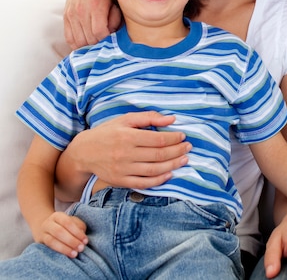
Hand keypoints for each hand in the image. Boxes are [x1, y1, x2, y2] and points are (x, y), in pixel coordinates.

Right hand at [35, 211, 87, 257]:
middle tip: (81, 248)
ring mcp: (42, 233)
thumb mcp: (73, 222)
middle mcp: (48, 223)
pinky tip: (66, 255)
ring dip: (65, 248)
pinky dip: (58, 251)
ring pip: (52, 241)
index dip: (77, 232)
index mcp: (57, 216)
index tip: (85, 241)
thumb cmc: (64, 226)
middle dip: (72, 241)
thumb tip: (81, 235)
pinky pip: (48, 248)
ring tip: (75, 254)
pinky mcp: (40, 243)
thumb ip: (79, 226)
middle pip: (59, 232)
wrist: (44, 229)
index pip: (67, 222)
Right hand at [57, 111, 190, 198]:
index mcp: (127, 137)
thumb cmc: (108, 132)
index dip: (174, 138)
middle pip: (158, 155)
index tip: (183, 136)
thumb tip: (171, 119)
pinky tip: (170, 174)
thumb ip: (149, 117)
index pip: (158, 139)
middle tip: (188, 147)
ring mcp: (123, 170)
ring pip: (154, 170)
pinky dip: (159, 180)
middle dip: (177, 151)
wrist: (84, 152)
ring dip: (173, 165)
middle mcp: (125, 154)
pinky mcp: (121, 181)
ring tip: (184, 160)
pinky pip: (144, 183)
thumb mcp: (125, 119)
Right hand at [63, 0, 121, 48]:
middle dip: (100, 43)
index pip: (99, 33)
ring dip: (89, 45)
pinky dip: (77, 44)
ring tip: (98, 43)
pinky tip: (86, 45)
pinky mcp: (66, 16)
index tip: (113, 38)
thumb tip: (112, 32)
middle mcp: (81, 10)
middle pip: (89, 39)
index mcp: (95, 6)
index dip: (107, 39)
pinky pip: (69, 37)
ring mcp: (71, 14)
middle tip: (106, 41)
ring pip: (79, 41)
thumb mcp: (116, 0)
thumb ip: (116, 16)